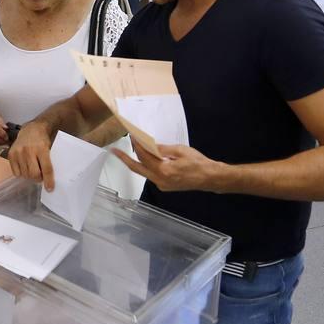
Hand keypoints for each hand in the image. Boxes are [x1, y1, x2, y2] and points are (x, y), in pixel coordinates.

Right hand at [7, 121, 55, 189]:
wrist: (30, 130)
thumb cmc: (42, 141)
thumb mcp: (49, 148)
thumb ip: (48, 162)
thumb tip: (48, 181)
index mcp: (42, 148)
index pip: (46, 168)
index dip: (48, 180)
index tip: (50, 189)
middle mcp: (28, 150)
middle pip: (34, 174)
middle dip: (38, 179)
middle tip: (40, 176)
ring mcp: (18, 153)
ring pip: (25, 174)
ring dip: (30, 176)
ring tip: (32, 170)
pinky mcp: (10, 155)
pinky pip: (16, 173)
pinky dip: (21, 173)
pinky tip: (25, 167)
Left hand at [111, 137, 227, 192]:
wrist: (209, 178)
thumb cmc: (198, 163)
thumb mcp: (180, 150)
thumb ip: (163, 149)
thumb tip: (150, 146)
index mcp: (163, 170)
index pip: (144, 156)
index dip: (137, 145)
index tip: (131, 137)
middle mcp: (160, 180)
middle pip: (137, 168)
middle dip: (124, 158)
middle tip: (113, 151)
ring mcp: (162, 185)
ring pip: (144, 172)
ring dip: (137, 161)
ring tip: (132, 151)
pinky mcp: (165, 186)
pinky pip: (152, 175)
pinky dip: (147, 166)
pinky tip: (148, 159)